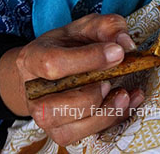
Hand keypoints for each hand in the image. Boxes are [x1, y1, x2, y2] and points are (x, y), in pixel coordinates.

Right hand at [0, 14, 143, 145]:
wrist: (45, 74)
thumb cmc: (65, 48)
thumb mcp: (83, 28)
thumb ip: (106, 27)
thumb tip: (125, 43)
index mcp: (32, 59)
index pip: (54, 64)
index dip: (88, 59)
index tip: (117, 52)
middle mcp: (33, 93)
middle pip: (60, 103)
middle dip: (94, 92)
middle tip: (117, 77)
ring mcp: (45, 117)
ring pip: (75, 123)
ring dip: (107, 110)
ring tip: (126, 93)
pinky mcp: (60, 133)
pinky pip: (87, 133)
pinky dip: (112, 120)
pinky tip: (126, 103)